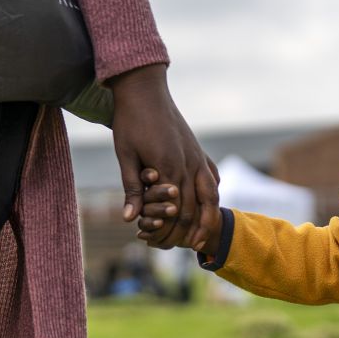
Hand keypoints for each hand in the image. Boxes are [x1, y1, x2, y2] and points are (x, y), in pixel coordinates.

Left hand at [109, 64, 218, 249]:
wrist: (144, 89)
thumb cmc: (130, 120)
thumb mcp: (125, 155)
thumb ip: (132, 188)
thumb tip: (129, 219)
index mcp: (170, 167)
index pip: (175, 212)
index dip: (168, 232)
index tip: (157, 245)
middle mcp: (190, 164)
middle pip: (197, 209)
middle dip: (189, 232)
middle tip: (182, 249)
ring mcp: (198, 157)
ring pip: (212, 196)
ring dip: (206, 218)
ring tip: (201, 235)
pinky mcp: (198, 151)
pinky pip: (212, 179)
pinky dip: (212, 195)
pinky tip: (209, 204)